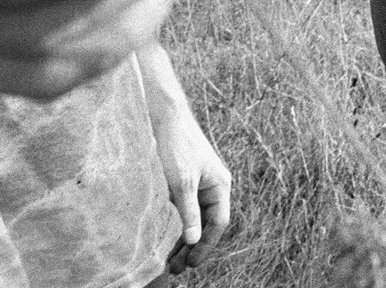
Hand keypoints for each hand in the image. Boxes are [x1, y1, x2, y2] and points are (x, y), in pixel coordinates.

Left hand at [155, 107, 231, 273]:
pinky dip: (176, 226)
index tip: (190, 264)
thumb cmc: (176, 146)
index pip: (218, 223)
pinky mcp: (183, 183)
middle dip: (193, 248)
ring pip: (194, 220)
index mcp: (220, 185)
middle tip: (176, 269)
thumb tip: (193, 240)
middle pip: (207, 225)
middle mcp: (213, 187)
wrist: (164, 117)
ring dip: (183, 240)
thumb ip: (189, 212)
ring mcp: (198, 186)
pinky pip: (183, 211)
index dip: (206, 246)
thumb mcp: (182, 182)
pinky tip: (164, 238)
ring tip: (168, 261)